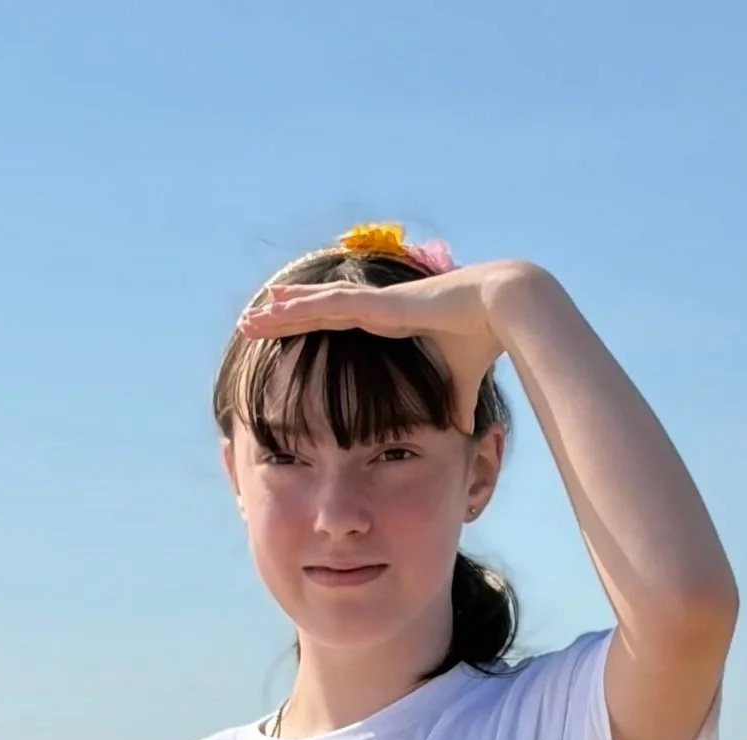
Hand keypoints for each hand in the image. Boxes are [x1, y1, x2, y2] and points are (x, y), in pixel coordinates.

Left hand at [235, 261, 531, 435]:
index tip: (286, 339)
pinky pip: (325, 307)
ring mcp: (372, 304)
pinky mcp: (375, 304)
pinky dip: (296, 308)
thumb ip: (454, 404)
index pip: (338, 328)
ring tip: (246, 318)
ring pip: (313, 307)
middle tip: (252, 326)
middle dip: (284, 320)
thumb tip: (462, 428)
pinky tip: (269, 308)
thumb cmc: (481, 341)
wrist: (500, 311)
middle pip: (317, 315)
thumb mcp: (458, 385)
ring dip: (279, 313)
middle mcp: (375, 311)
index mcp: (389, 325)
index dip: (311, 330)